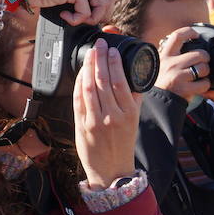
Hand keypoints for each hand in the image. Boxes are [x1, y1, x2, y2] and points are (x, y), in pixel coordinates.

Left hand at [74, 39, 140, 187]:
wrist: (111, 170)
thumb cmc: (123, 144)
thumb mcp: (135, 120)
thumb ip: (134, 99)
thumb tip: (132, 76)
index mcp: (129, 113)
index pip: (120, 81)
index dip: (114, 62)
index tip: (112, 50)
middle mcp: (112, 116)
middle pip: (103, 81)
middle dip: (100, 58)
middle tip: (99, 45)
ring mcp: (95, 121)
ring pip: (89, 88)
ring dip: (88, 67)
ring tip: (90, 54)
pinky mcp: (82, 125)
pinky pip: (78, 100)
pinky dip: (78, 84)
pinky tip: (81, 73)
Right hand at [154, 27, 212, 103]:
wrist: (156, 102)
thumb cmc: (161, 82)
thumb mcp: (160, 64)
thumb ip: (170, 54)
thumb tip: (185, 41)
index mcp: (165, 55)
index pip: (177, 36)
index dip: (189, 32)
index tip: (196, 35)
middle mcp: (171, 64)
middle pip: (199, 54)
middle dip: (205, 58)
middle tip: (203, 62)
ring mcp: (178, 77)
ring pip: (204, 68)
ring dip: (206, 71)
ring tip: (200, 75)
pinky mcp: (185, 89)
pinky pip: (205, 83)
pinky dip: (205, 85)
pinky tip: (199, 85)